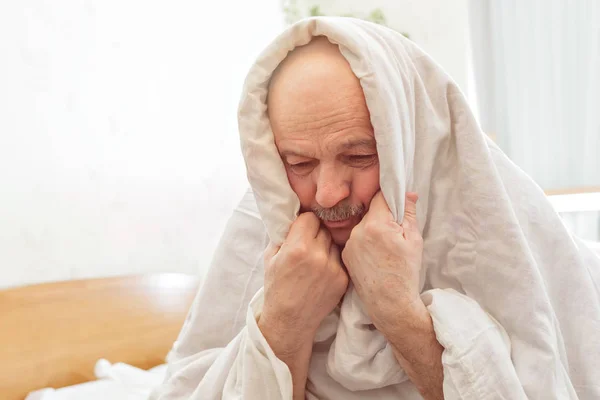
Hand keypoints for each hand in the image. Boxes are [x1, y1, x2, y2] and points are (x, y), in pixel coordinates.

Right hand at [258, 212, 348, 351]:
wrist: (290, 321)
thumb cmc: (276, 287)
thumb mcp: (270, 256)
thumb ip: (283, 233)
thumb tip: (293, 214)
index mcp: (298, 247)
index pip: (310, 217)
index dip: (304, 223)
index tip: (301, 230)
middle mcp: (318, 255)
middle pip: (324, 228)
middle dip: (316, 233)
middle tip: (308, 244)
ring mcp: (334, 268)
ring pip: (334, 242)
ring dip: (326, 246)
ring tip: (315, 260)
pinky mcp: (343, 279)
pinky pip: (340, 259)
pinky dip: (333, 262)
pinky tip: (322, 273)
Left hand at [341, 191, 422, 335]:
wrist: (389, 302)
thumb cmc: (405, 272)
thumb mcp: (414, 240)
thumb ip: (409, 213)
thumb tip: (408, 193)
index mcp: (376, 224)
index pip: (380, 197)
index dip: (390, 198)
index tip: (396, 204)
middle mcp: (358, 231)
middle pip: (371, 212)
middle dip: (382, 216)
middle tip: (395, 231)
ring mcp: (349, 243)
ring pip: (363, 226)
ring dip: (373, 229)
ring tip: (384, 248)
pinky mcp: (344, 254)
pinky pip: (356, 239)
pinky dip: (365, 242)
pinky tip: (374, 256)